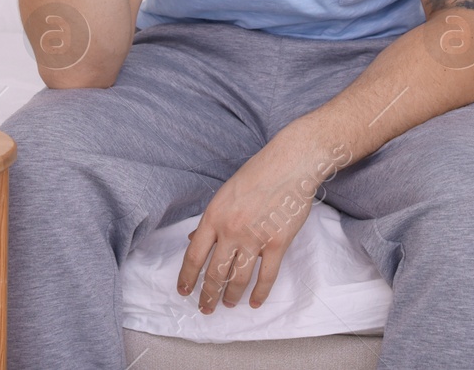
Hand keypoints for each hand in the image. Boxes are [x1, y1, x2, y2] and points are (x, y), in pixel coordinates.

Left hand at [177, 134, 337, 313]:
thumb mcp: (225, 194)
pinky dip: (260, 293)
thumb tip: (194, 240)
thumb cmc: (257, 175)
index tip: (184, 291)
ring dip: (231, 297)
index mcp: (214, 217)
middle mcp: (231, 231)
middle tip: (205, 308)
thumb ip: (210, 220)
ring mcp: (254, 239)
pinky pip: (266, 277)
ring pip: (239, 279)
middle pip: (215, 273)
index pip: (194, 256)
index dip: (187, 278)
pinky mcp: (277, 243)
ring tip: (227, 305)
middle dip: (208, 295)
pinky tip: (255, 303)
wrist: (289, 164)